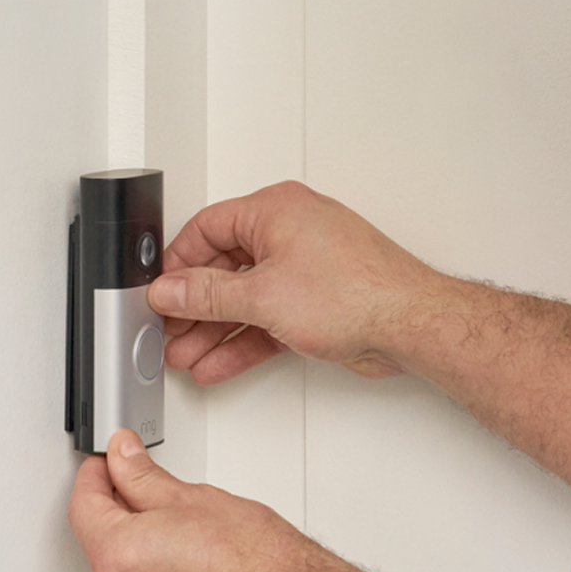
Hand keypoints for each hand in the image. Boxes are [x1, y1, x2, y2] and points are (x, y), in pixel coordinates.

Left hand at [67, 429, 319, 571]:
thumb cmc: (257, 561)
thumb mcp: (193, 498)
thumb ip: (142, 476)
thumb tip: (123, 458)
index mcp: (119, 556)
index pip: (84, 506)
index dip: (96, 476)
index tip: (108, 464)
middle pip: (104, 543)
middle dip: (123, 513)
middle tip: (156, 492)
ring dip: (143, 552)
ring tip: (189, 537)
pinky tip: (192, 569)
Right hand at [148, 180, 438, 384]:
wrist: (411, 324)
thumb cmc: (358, 291)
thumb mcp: (262, 295)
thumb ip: (207, 295)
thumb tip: (171, 290)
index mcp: (275, 209)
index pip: (207, 228)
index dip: (178, 263)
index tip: (159, 291)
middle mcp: (291, 231)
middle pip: (224, 266)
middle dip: (194, 305)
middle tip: (168, 330)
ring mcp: (306, 267)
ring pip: (246, 298)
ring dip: (215, 329)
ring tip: (187, 355)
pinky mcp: (318, 302)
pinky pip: (268, 318)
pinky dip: (244, 340)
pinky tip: (220, 362)